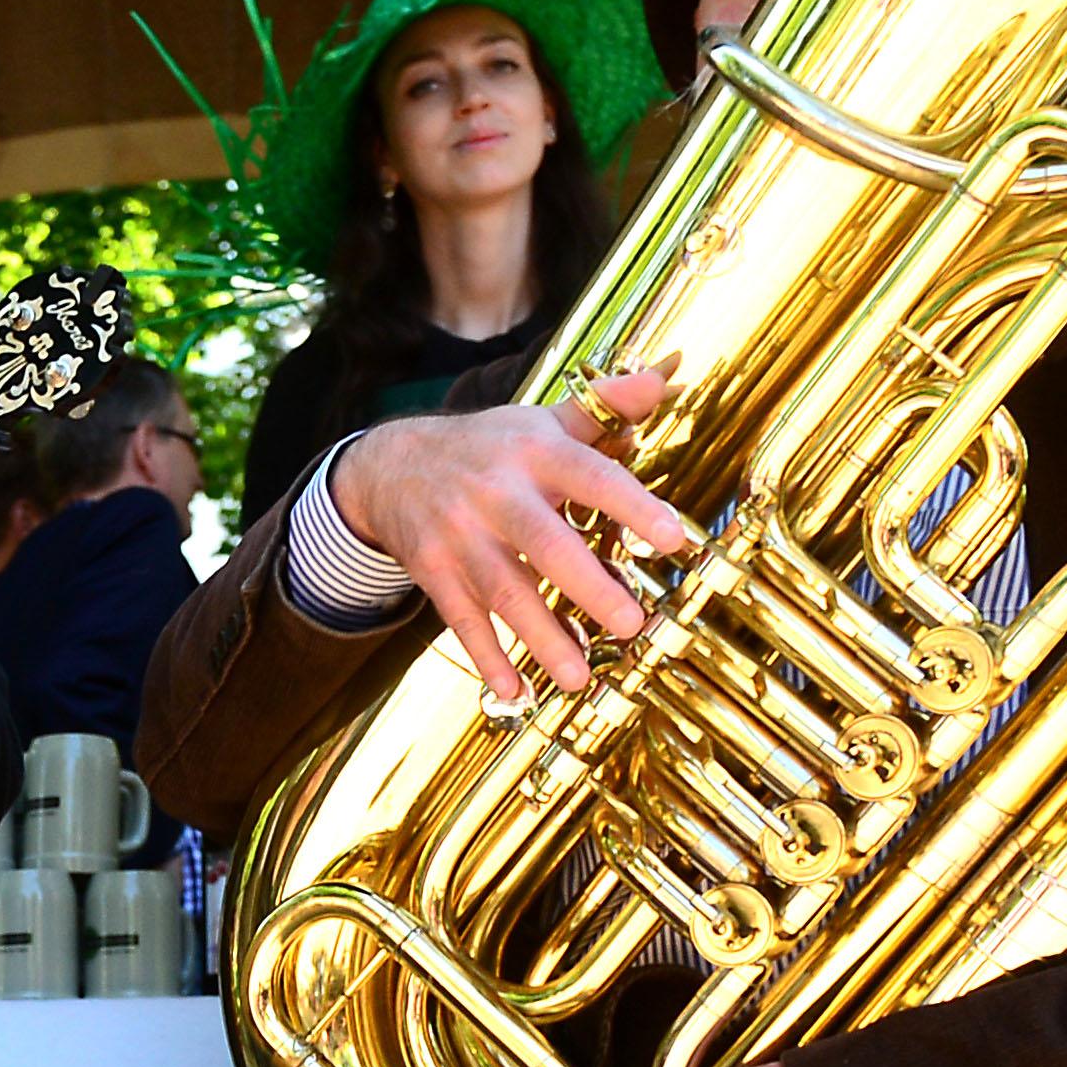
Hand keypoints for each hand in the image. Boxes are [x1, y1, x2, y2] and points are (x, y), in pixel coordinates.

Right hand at [322, 363, 698, 703]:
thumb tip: (666, 375)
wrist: (392, 466)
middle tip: (632, 625)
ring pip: (504, 592)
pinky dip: (486, 657)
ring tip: (580, 677)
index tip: (674, 538)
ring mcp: (461, 537)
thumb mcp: (541, 420)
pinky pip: (461, 621)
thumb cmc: (490, 447)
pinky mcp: (435, 573)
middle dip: (587, 588)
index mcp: (534, 453)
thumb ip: (604, 406)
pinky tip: (513, 691)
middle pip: (545, 545)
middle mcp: (497, 495)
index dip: (631, 506)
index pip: (590, 477)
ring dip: (541, 639)